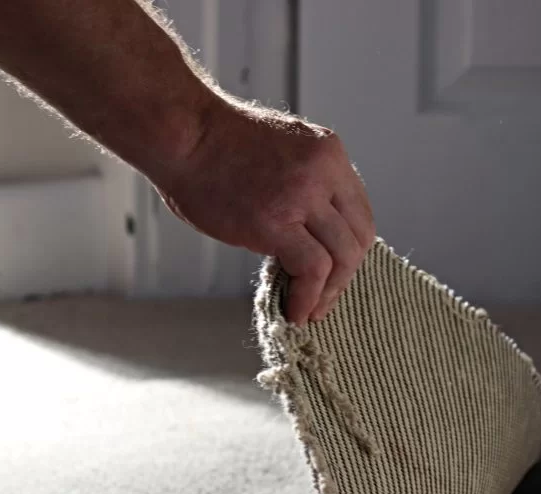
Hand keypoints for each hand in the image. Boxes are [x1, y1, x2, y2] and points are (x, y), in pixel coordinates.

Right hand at [150, 103, 375, 324]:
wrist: (182, 134)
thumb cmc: (215, 144)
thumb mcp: (280, 150)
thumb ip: (303, 183)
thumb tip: (307, 230)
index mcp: (327, 152)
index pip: (358, 211)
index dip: (350, 247)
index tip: (335, 271)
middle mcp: (323, 172)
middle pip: (358, 237)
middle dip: (345, 276)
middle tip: (326, 300)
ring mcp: (302, 196)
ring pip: (342, 257)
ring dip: (329, 293)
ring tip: (310, 312)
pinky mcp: (276, 223)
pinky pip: (312, 269)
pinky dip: (308, 297)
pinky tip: (296, 311)